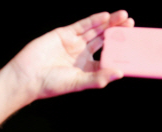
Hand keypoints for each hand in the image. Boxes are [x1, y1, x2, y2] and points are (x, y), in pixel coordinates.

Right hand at [8, 11, 133, 101]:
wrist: (27, 76)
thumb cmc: (51, 84)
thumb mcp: (78, 82)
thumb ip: (99, 78)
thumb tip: (120, 73)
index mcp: (87, 68)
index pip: (107, 58)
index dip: (119, 52)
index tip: (134, 46)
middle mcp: (81, 55)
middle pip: (104, 41)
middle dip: (117, 33)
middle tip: (132, 25)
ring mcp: (73, 43)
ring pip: (95, 31)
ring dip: (109, 24)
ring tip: (124, 17)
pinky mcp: (64, 34)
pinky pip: (82, 25)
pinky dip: (93, 20)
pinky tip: (106, 17)